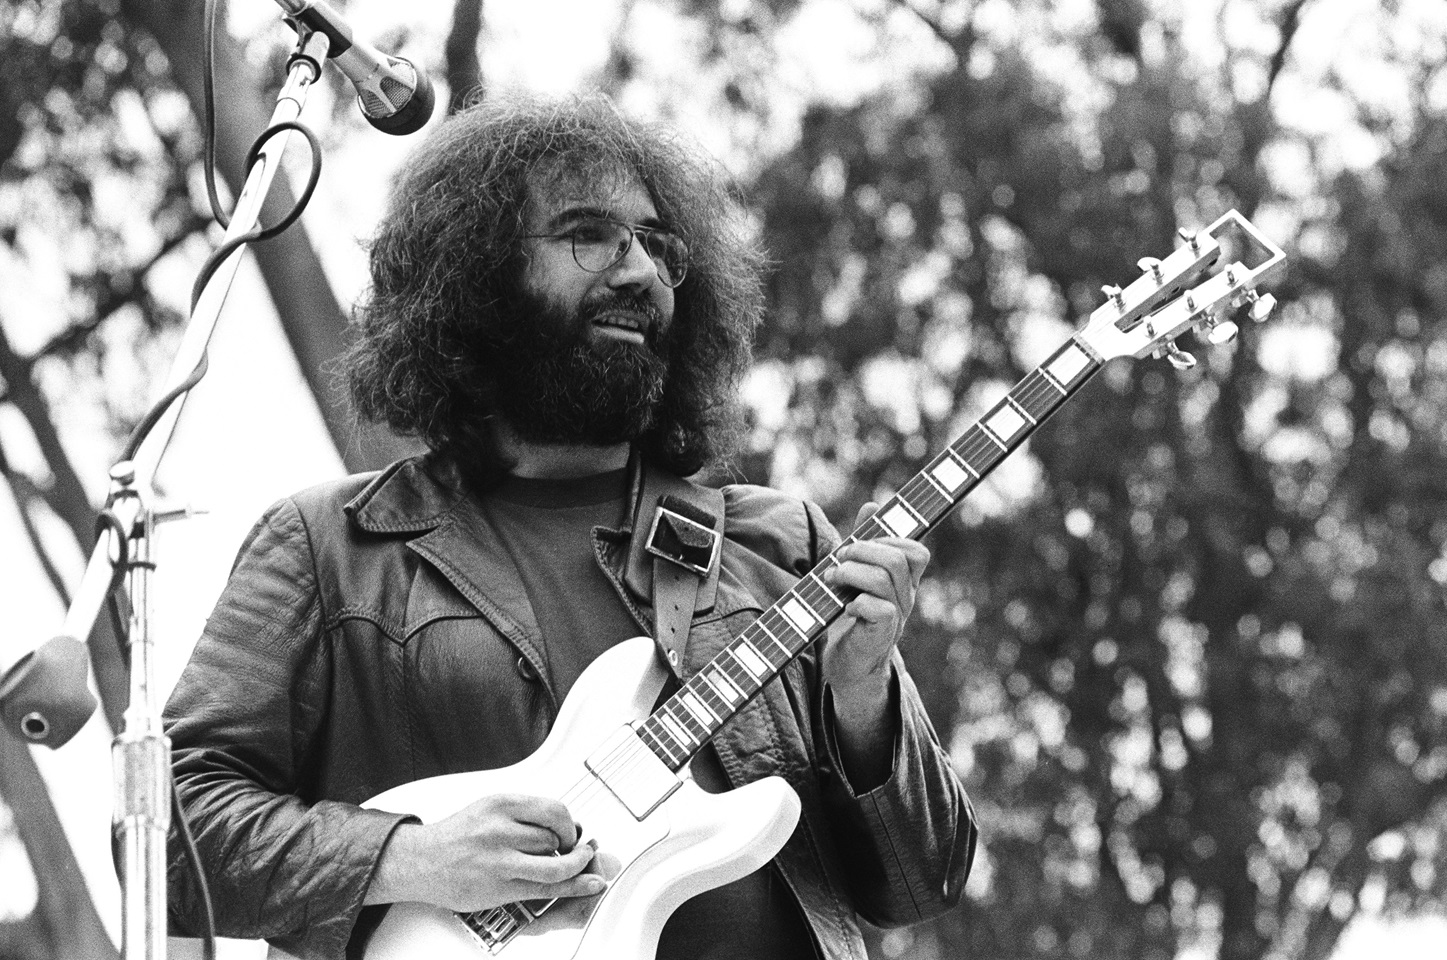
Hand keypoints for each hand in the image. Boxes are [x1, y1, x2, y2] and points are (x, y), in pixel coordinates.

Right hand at [366, 793, 604, 911]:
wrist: (421, 861)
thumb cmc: (457, 837)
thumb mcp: (490, 809)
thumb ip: (526, 815)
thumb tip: (567, 824)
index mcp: (500, 805)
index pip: (554, 810)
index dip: (569, 824)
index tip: (570, 831)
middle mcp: (500, 830)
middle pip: (555, 838)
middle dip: (567, 847)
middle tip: (566, 851)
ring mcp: (499, 861)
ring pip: (554, 865)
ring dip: (568, 866)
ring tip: (569, 865)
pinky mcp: (499, 888)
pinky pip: (546, 889)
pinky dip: (573, 886)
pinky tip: (588, 884)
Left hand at [821, 502, 930, 696]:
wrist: (849, 667)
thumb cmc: (851, 618)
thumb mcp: (855, 575)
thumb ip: (865, 542)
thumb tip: (873, 505)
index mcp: (904, 581)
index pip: (917, 551)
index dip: (890, 538)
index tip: (859, 541)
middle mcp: (906, 597)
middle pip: (898, 558)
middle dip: (862, 550)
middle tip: (839, 559)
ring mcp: (898, 617)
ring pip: (883, 578)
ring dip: (850, 573)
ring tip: (832, 580)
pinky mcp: (882, 635)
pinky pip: (879, 608)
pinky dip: (856, 602)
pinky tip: (844, 608)